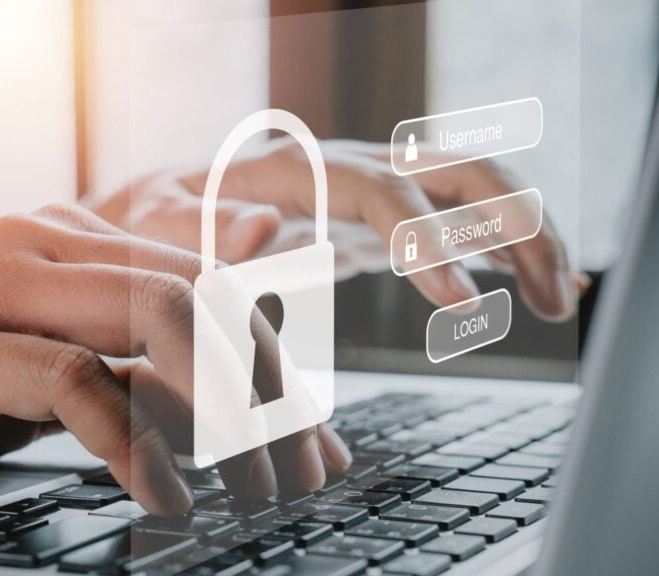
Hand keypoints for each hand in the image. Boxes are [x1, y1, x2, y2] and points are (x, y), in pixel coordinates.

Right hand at [0, 205, 349, 514]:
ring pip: (156, 315)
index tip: (309, 437)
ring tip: (254, 489)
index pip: (204, 281)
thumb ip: (112, 356)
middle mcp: (40, 243)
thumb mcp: (30, 362)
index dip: (272, 359)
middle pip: (200, 294)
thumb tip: (210, 387)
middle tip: (301, 473)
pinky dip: (133, 442)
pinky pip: (71, 379)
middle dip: (270, 388)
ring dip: (224, 411)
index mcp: (66, 241)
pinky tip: (163, 497)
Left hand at [92, 139, 582, 319]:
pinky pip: (450, 225)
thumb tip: (267, 230)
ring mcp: (365, 195)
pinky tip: (535, 283)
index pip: (379, 191)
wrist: (154, 210)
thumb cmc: (151, 222)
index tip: (459, 303)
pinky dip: (497, 248)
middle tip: (548, 298)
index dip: (424, 240)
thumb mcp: (158, 228)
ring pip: (466, 191)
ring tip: (560, 299)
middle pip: (449, 172)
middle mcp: (342, 170)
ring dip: (522, 236)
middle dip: (510, 226)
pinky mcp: (372, 225)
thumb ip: (203, 233)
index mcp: (294, 171)